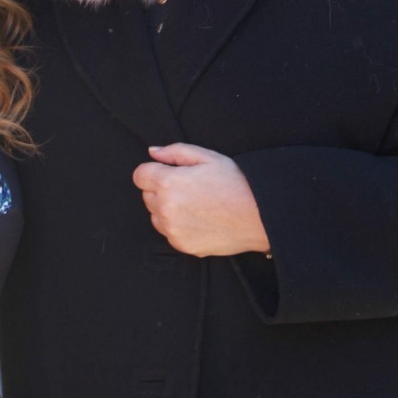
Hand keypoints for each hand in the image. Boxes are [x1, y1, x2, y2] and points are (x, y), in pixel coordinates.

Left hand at [132, 143, 269, 256]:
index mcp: (168, 183)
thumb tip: (152, 153)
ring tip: (194, 202)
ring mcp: (173, 230)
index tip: (168, 171)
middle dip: (160, 188)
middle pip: (146, 195)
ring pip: (155, 215)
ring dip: (166, 208)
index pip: (139, 175)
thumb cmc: (234, 182)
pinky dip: (177, 225)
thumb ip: (174, 152)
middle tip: (187, 186)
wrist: (258, 215)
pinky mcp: (182, 245)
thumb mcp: (206, 156)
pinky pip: (168, 232)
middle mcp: (165, 208)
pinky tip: (198, 218)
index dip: (153, 170)